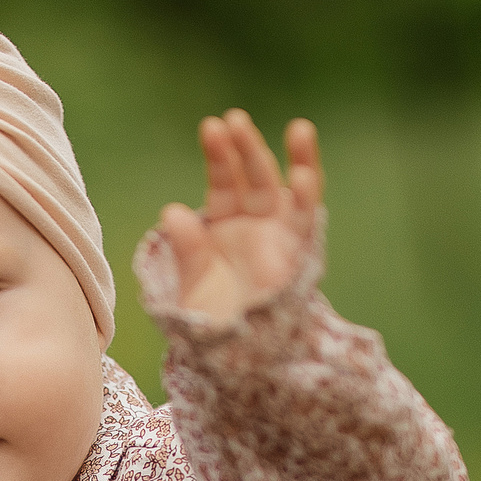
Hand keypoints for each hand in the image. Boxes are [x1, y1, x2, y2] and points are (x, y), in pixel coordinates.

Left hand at [156, 111, 321, 321]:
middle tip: (235, 120)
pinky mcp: (299, 253)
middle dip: (246, 148)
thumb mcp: (190, 287)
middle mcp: (252, 224)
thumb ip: (186, 252)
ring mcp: (278, 236)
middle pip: (253, 177)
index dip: (219, 156)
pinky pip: (306, 220)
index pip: (223, 182)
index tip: (212, 128)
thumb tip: (173, 211)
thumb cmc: (211, 321)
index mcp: (222, 226)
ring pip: (287, 189)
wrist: (236, 359)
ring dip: (292, 160)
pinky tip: (305, 173)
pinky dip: (308, 196)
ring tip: (298, 130)